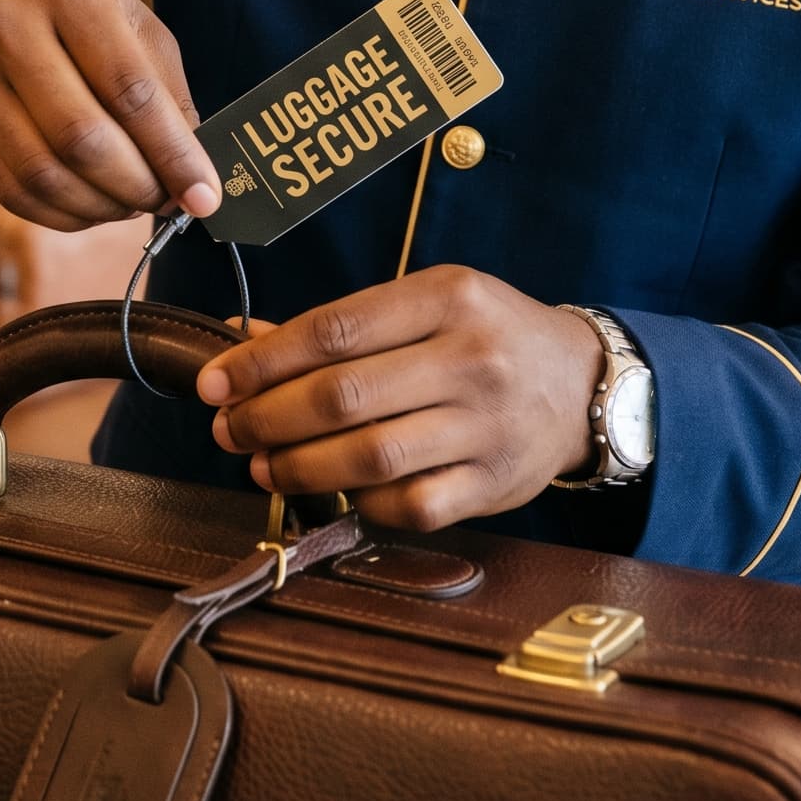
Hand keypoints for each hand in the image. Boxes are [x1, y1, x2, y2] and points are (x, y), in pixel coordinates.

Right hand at [0, 0, 220, 229]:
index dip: (172, 152)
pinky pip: (10, 190)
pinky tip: (89, 208)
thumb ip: (166, 89)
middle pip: (81, 138)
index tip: (204, 196)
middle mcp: (9, 26)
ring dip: (98, 208)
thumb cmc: (71, 12)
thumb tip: (193, 173)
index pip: (129, 89)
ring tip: (128, 205)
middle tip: (164, 201)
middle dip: (136, 186)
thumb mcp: (127, 20)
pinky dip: (60, 214)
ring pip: (42, 173)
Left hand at [194, 266, 603, 531]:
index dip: (263, 360)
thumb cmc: (486, 334)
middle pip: (344, 395)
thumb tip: (240, 340)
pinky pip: (410, 505)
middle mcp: (472, 357)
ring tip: (262, 465)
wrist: (582, 382)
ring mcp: (487, 425)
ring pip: (370, 456)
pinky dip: (360, 503)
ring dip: (299, 467)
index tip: (217, 380)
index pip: (336, 328)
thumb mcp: (425, 303)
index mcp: (447, 296)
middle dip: (268, 417)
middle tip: (228, 428)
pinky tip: (334, 492)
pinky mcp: (494, 483)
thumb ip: (342, 325)